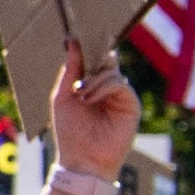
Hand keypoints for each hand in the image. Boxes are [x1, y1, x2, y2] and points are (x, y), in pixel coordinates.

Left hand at [45, 47, 140, 185]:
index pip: (93, 59)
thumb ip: (70, 70)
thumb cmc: (70, 130)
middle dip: (93, 59)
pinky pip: (120, 84)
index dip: (87, 48)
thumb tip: (71, 41)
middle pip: (106, 60)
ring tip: (81, 94)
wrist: (82, 159)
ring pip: (111, 71)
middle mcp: (106, 87)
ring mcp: (119, 95)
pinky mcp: (131, 104)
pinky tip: (89, 98)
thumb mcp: (63, 96)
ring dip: (94, 79)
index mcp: (90, 84)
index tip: (76, 36)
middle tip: (81, 65)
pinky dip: (103, 87)